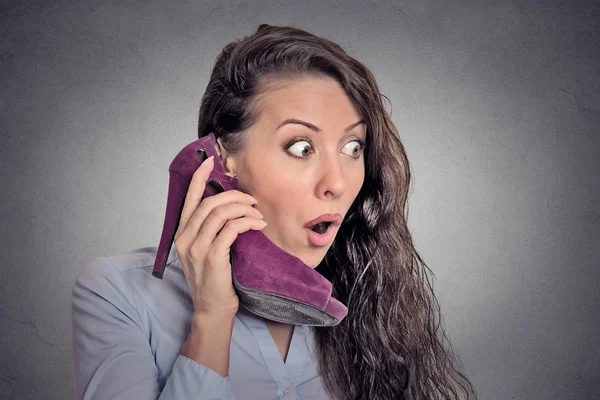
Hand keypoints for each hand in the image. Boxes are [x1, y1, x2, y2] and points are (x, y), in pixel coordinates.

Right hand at [173, 156, 266, 317]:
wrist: (212, 309)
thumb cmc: (214, 279)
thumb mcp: (206, 250)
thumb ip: (210, 230)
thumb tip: (230, 207)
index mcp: (181, 233)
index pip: (189, 198)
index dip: (199, 178)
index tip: (210, 162)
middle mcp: (185, 238)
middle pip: (209, 203)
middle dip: (234, 196)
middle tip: (252, 200)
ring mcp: (196, 248)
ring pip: (220, 213)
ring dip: (244, 209)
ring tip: (258, 215)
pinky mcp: (212, 256)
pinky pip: (231, 228)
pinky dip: (247, 222)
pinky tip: (258, 226)